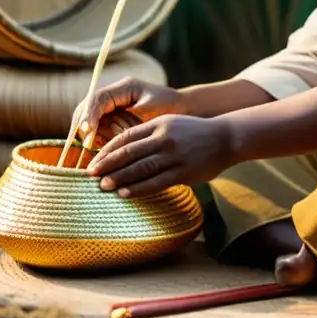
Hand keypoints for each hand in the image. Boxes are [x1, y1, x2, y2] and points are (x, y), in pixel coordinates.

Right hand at [73, 77, 187, 149]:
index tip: (88, 130)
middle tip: (87, 144)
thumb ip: (130, 116)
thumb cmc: (171, 109)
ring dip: (93, 136)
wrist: (185, 113)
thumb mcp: (152, 110)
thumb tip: (107, 130)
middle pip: (86, 110)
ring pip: (90, 124)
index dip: (89, 113)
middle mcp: (114, 97)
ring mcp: (112, 110)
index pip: (98, 98)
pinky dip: (99, 143)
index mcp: (123, 88)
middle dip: (84, 127)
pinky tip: (102, 154)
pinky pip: (99, 134)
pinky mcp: (113, 124)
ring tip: (99, 148)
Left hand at [87, 114, 234, 197]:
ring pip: (139, 169)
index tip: (94, 161)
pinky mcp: (182, 172)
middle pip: (128, 153)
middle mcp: (164, 138)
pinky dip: (138, 188)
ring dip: (119, 178)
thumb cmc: (194, 132)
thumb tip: (122, 151)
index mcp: (159, 124)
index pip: (126, 137)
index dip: (107, 150)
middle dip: (107, 165)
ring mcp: (173, 156)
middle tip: (91, 175)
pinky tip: (125, 193)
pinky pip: (155, 182)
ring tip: (104, 186)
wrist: (225, 138)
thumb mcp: (170, 123)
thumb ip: (149, 134)